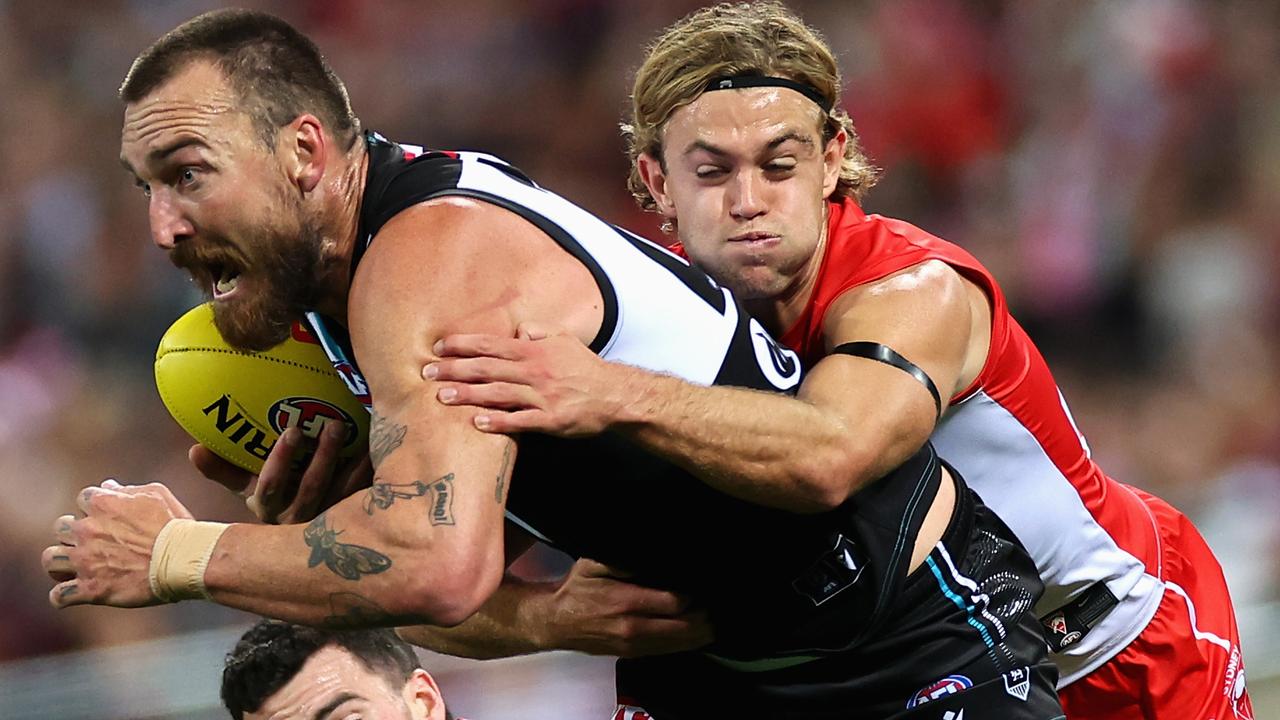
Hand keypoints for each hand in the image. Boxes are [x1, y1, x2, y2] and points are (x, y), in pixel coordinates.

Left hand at [42, 480, 191, 608]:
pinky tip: (74, 593)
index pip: (84, 499)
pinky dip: (64, 596)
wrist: (184, 560)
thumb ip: (128, 490)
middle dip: (74, 534)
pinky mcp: (90, 589)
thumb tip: (108, 487)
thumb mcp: (157, 494)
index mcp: (102, 504)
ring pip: (50, 559)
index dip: (96, 508)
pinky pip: (59, 596)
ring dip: (60, 562)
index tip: (109, 517)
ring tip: (73, 567)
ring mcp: (85, 560)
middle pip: (61, 527)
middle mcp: (87, 530)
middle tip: (93, 542)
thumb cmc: (175, 526)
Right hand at [189, 425, 372, 523]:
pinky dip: (370, 473)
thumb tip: (194, 450)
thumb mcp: (246, 489)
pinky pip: (366, 496)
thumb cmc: (273, 500)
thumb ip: (223, 470)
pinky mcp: (354, 520)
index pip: (270, 489)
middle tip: (331, 424)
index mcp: (269, 513)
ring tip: (352, 429)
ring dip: (347, 462)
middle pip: (311, 490)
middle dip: (321, 458)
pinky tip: (379, 449)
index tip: (293, 430)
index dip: (280, 461)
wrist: (304, 547)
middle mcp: (299, 522)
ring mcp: (328, 523)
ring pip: (341, 493)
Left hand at [428, 323, 628, 436]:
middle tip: (427, 372)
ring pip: (497, 394)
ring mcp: (541, 396)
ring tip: (442, 397)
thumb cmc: (586, 367)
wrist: (615, 395)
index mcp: (534, 351)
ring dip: (467, 395)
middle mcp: (534, 371)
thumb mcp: (564, 340)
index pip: (491, 345)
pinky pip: (519, 421)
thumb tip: (517, 330)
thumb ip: (539, 332)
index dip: (463, 345)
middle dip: (454, 369)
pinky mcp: (550, 420)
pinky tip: (477, 423)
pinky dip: (498, 421)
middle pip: (487, 369)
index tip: (439, 347)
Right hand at [540, 558, 712, 656]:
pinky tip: (697, 634)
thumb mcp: (593, 563)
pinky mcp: (632, 654)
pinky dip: (685, 643)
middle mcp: (633, 627)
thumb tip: (652, 554)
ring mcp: (634, 645)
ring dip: (700, 633)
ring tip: (714, 620)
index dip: (692, 595)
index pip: (674, 602)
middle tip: (716, 603)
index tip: (701, 585)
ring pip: (679, 643)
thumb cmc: (577, 588)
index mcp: (626, 601)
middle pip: (683, 627)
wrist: (556, 622)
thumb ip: (623, 557)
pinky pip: (667, 652)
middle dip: (704, 616)